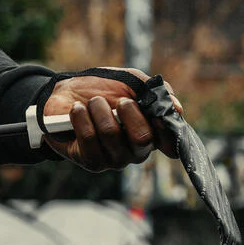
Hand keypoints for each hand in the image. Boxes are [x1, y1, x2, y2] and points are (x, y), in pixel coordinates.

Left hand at [43, 68, 183, 171]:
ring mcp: (115, 159)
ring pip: (112, 134)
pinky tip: (77, 110)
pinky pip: (89, 139)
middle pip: (143, 138)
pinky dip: (82, 118)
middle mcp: (137, 151)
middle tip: (118, 100)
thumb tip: (177, 108)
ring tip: (92, 102)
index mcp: (153, 132)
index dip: (166, 131)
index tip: (156, 114)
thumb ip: (155, 92)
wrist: (67, 94)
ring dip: (99, 109)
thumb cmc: (103, 88)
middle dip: (129, 112)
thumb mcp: (132, 81)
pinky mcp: (92, 162)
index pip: (172, 145)